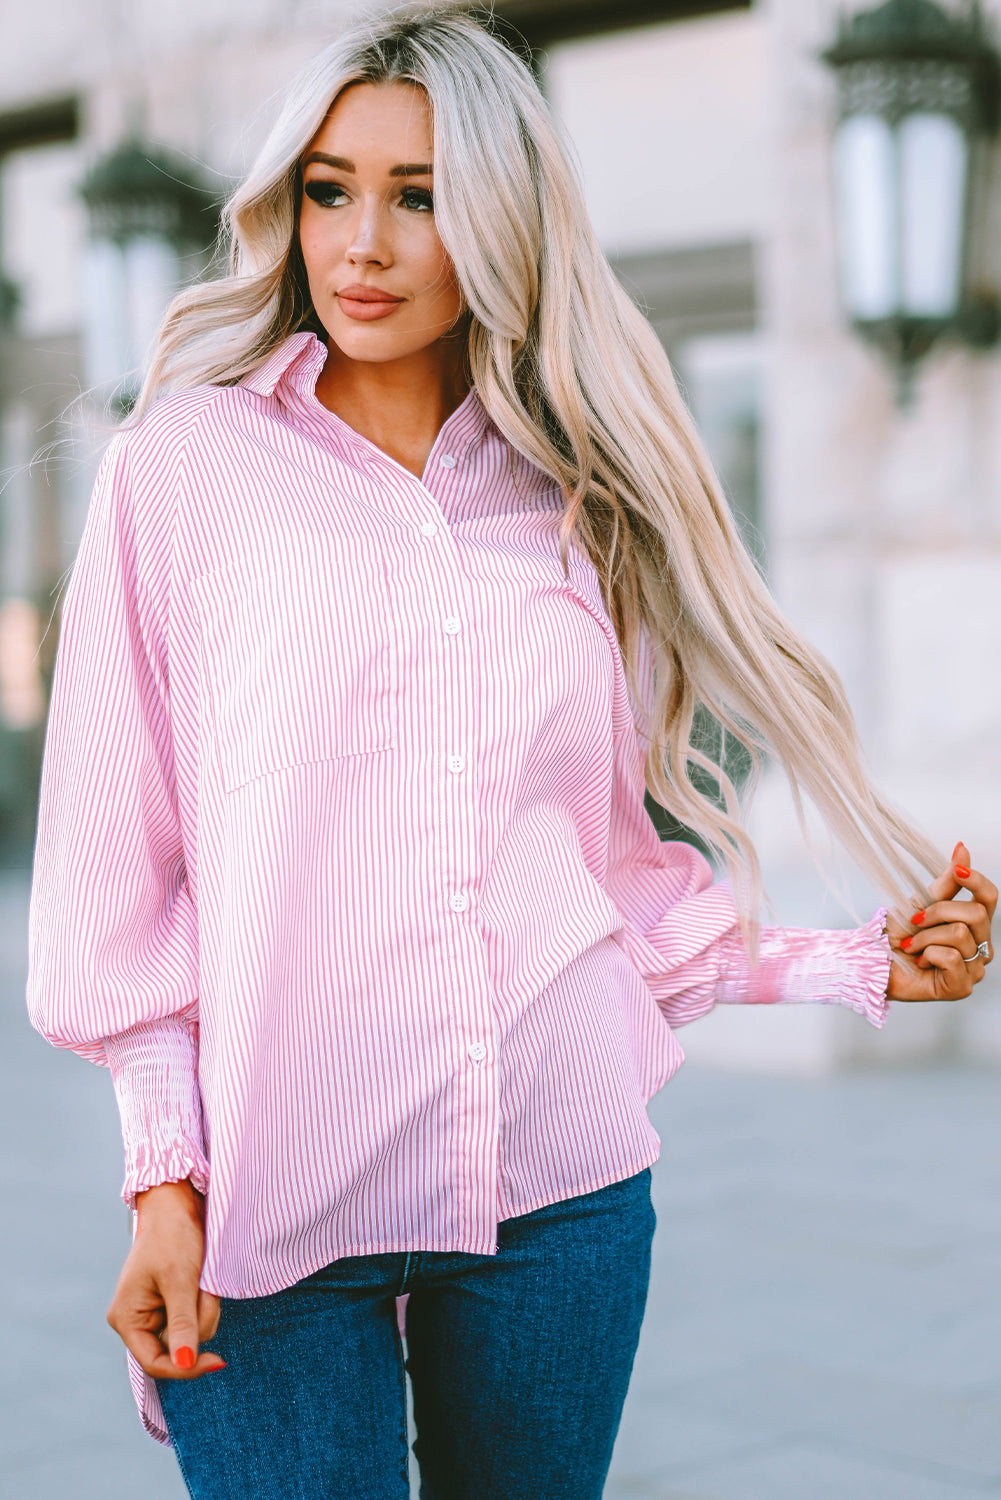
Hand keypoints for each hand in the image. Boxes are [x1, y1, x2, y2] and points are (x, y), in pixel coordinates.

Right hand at [107, 1178, 224, 1379]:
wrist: (176, 1203)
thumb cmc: (172, 1236)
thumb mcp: (180, 1280)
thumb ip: (182, 1324)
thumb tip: (184, 1364)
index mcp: (127, 1319)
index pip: (155, 1362)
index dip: (186, 1368)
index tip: (218, 1361)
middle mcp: (136, 1320)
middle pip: (177, 1348)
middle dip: (198, 1322)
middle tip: (205, 1290)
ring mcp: (154, 1313)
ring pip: (191, 1333)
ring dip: (204, 1309)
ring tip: (202, 1279)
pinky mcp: (170, 1303)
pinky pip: (194, 1318)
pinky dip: (204, 1303)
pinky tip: (202, 1281)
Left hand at [887, 842, 995, 1002]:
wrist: (875, 962)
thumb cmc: (899, 936)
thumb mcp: (922, 902)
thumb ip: (947, 881)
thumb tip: (962, 848)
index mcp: (974, 926)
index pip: (990, 897)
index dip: (977, 881)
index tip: (958, 871)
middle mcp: (981, 947)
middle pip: (977, 913)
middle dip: (938, 912)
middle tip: (915, 921)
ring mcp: (974, 969)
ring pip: (960, 934)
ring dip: (925, 937)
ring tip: (911, 946)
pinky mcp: (962, 987)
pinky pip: (952, 958)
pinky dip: (928, 955)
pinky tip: (920, 962)